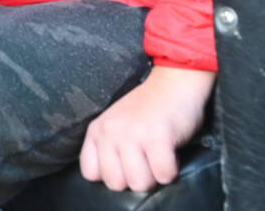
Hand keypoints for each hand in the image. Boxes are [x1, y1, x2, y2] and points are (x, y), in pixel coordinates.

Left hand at [80, 66, 215, 191]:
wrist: (174, 81)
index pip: (90, 172)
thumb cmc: (149, 108)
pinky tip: (171, 153)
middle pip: (115, 184)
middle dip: (135, 178)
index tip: (125, 164)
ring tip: (158, 156)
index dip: (112, 174)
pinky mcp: (158, 137)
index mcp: (97, 130)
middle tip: (146, 159)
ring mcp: (133, 134)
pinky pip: (164, 175)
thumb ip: (109, 148)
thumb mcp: (117, 124)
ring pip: (139, 184)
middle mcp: (110, 132)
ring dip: (154, 176)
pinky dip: (172, 170)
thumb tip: (114, 181)